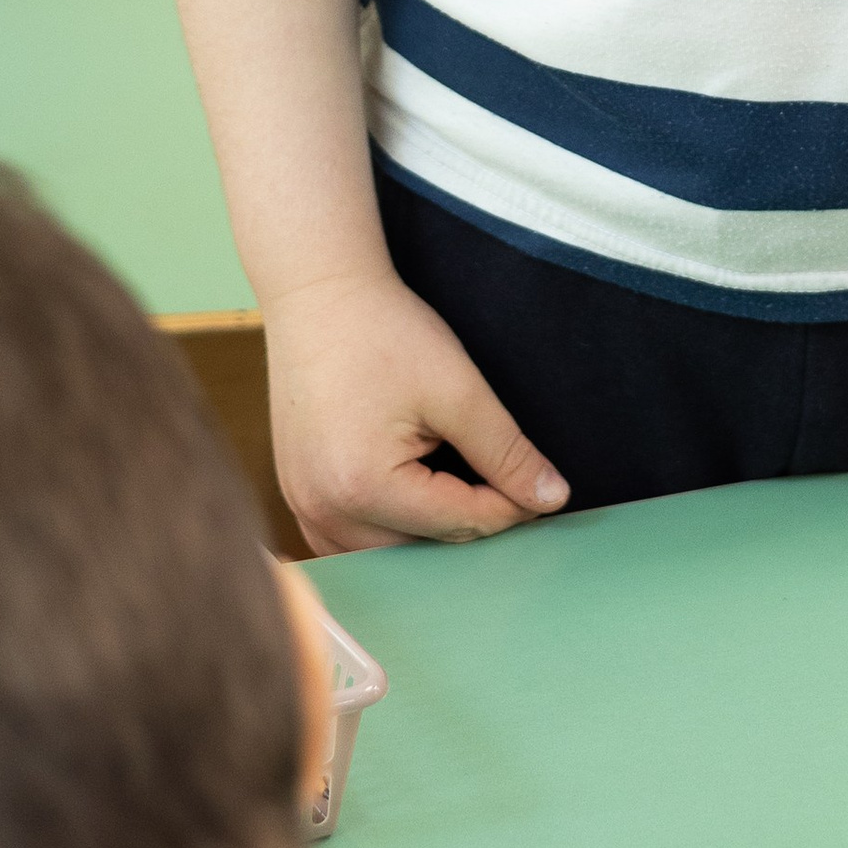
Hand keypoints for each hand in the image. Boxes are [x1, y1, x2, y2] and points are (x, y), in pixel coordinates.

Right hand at [263, 266, 567, 552]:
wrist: (317, 293)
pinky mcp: (296, 493)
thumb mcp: (457, 388)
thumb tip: (552, 499)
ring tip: (460, 489)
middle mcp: (325, 510)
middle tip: (505, 488)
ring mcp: (303, 505)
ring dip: (426, 534)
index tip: (540, 489)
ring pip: (384, 553)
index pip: (460, 524)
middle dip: (469, 523)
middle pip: (422, 548)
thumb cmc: (384, 331)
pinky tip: (413, 497)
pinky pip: (346, 539)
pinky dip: (385, 530)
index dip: (511, 508)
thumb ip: (506, 451)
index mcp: (365, 487)